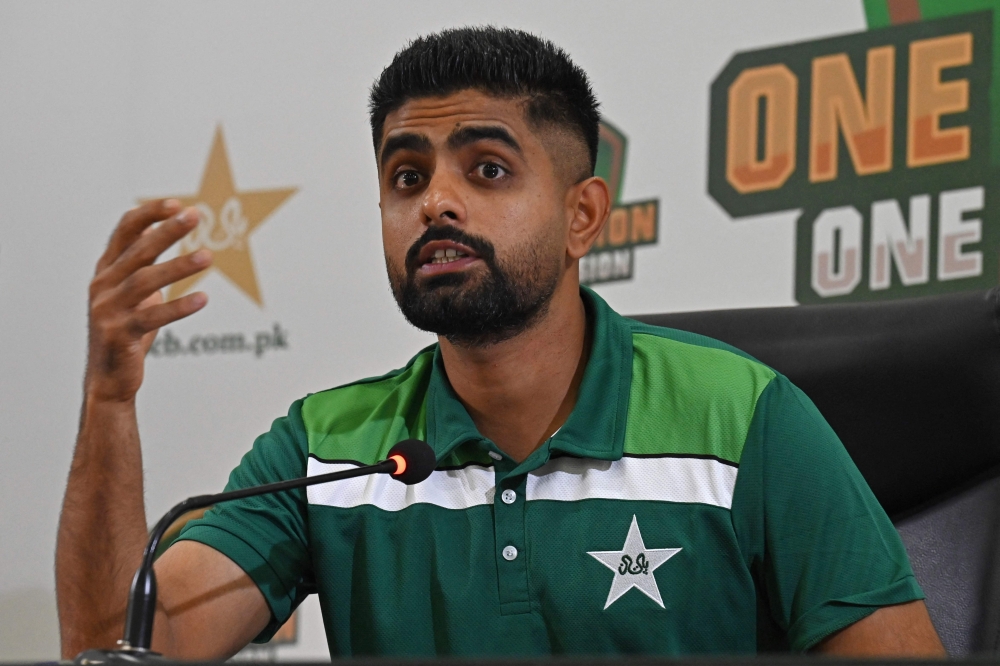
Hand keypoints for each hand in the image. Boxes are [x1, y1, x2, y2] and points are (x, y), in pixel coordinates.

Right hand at [86, 199, 211, 402]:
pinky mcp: (119, 334)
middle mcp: (103, 285)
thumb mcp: (133, 293)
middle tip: (196, 216)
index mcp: (106, 271)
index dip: (150, 215)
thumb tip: (159, 233)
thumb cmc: (126, 331)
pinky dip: (178, 307)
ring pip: (145, 281)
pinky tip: (202, 298)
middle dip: (168, 230)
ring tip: (208, 256)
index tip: (177, 203)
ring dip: (179, 267)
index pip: (125, 231)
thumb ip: (143, 266)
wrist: (109, 377)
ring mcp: (108, 309)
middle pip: (138, 251)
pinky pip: (152, 317)